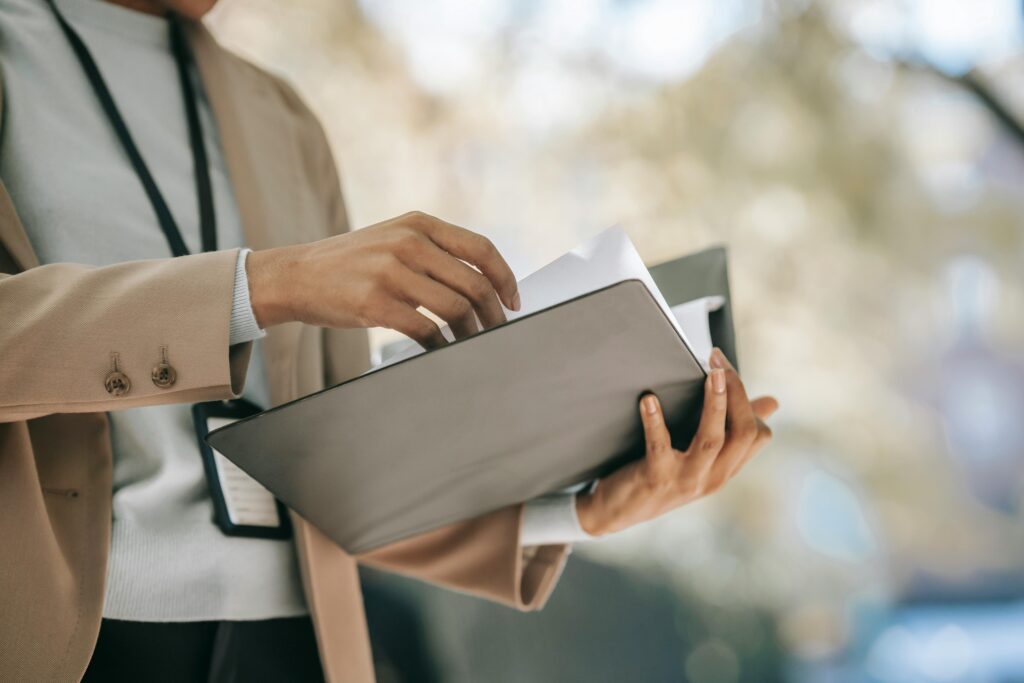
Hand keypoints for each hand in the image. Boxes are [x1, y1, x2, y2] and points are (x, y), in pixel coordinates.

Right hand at [246, 211, 519, 347]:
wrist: (294, 275)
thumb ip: (433, 252)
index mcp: (418, 224)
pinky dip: (441, 345)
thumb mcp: (392, 239)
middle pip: (474, 282)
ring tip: (472, 344)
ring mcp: (390, 271)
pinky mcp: (373, 302)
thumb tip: (483, 286)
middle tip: (497, 332)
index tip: (515, 301)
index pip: (481, 248)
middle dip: (494, 314)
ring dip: (472, 333)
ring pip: (455, 308)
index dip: (505, 277)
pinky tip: (442, 351)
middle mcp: (407, 242)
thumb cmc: (350, 264)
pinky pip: (425, 330)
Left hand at [575, 348, 777, 535]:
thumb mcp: (700, 456)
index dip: (747, 399)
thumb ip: (730, 430)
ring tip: (711, 373)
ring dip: (715, 403)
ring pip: (712, 439)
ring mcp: (687, 480)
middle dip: (735, 392)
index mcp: (726, 469)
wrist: (616, 513)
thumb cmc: (660, 475)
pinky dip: (655, 421)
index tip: (726, 368)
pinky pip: (660, 447)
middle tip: (718, 359)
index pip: (757, 434)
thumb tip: (773, 402)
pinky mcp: (656, 480)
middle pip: (743, 432)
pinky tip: (649, 399)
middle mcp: (713, 477)